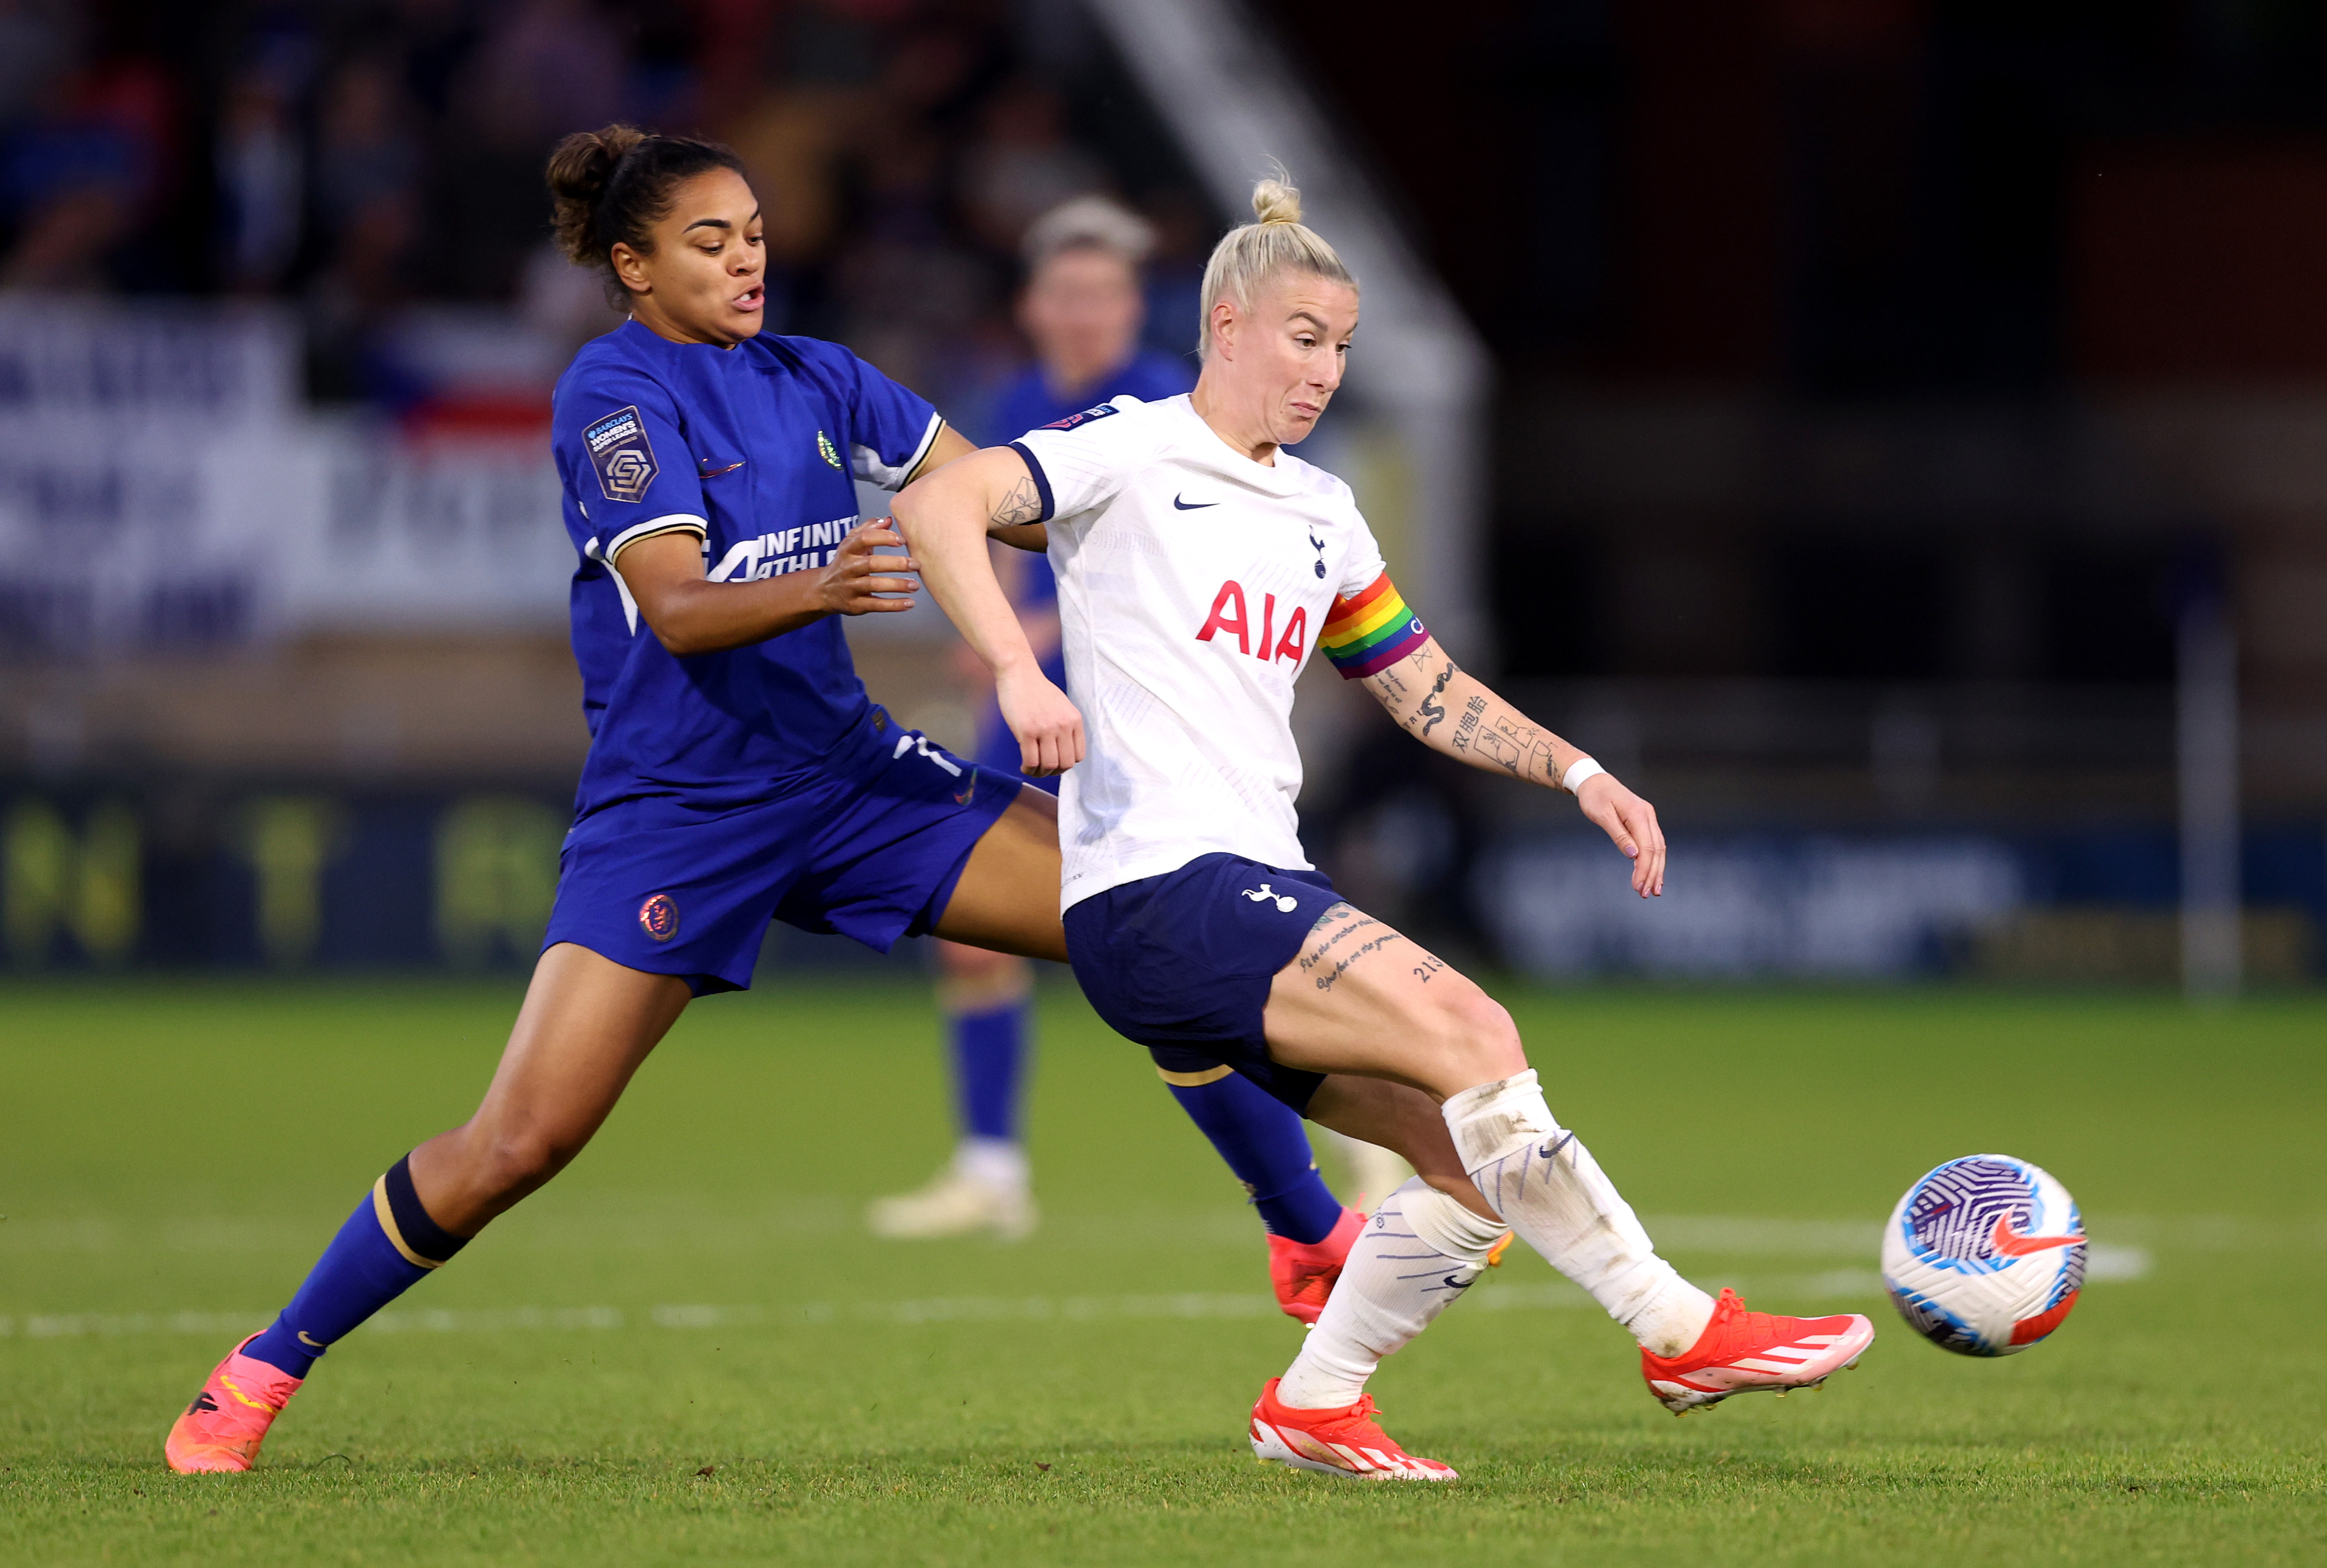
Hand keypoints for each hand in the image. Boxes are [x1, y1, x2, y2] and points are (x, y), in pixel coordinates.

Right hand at [814, 520, 920, 615]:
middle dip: (896, 563)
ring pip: (874, 585)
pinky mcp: (855, 605)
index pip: (863, 539)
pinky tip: (909, 603)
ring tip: (915, 585)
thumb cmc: (845, 563)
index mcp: (847, 550)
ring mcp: (850, 587)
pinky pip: (876, 605)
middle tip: (915, 564)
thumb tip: (888, 519)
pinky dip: (894, 605)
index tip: (902, 541)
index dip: (883, 538)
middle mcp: (847, 568)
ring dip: (897, 585)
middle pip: (871, 563)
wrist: (823, 591)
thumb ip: (868, 530)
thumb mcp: (851, 544)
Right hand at [995, 665, 1083, 776]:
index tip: (1055, 763)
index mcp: (1074, 720)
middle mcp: (1063, 725)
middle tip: (1042, 770)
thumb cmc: (1037, 690)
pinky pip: (1031, 761)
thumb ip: (1066, 726)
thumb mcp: (1062, 706)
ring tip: (1031, 768)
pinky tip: (1024, 766)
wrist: (1019, 673)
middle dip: (1053, 772)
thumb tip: (1063, 751)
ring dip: (1040, 773)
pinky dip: (1028, 769)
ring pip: (1049, 765)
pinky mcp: (1026, 731)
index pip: (1078, 756)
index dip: (1066, 764)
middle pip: (1065, 764)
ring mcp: (1045, 729)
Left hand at [1576, 772, 1665, 897]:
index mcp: (1638, 814)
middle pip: (1657, 850)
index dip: (1645, 869)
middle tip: (1646, 893)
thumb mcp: (1602, 815)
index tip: (1638, 886)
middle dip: (1653, 874)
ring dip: (1657, 869)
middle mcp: (1647, 816)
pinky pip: (1654, 843)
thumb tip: (1633, 856)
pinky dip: (1654, 859)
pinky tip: (1653, 872)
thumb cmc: (1595, 796)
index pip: (1647, 848)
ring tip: (1653, 889)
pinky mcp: (1644, 821)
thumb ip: (1619, 836)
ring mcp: (1648, 818)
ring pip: (1659, 848)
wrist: (1595, 781)